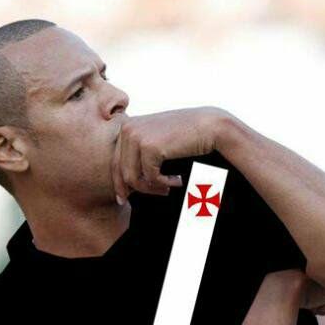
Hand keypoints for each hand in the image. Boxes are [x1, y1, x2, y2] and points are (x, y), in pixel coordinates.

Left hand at [112, 106, 226, 202]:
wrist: (209, 126)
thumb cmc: (186, 135)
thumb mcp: (156, 141)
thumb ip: (138, 156)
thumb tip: (123, 185)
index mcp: (127, 126)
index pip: (115, 161)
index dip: (120, 183)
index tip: (126, 198)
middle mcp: (127, 129)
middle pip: (121, 171)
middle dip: (138, 188)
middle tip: (158, 193)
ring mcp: (136, 136)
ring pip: (133, 178)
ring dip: (152, 188)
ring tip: (168, 187)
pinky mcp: (148, 146)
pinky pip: (149, 177)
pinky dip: (164, 183)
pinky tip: (178, 179)